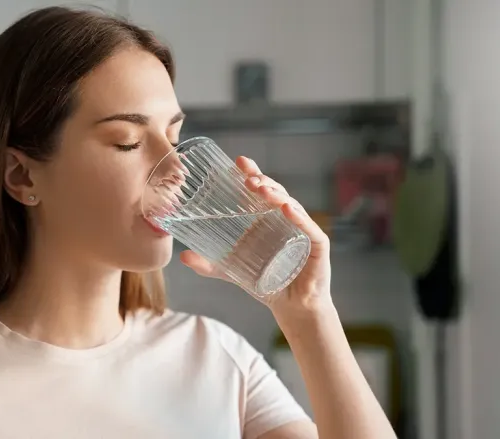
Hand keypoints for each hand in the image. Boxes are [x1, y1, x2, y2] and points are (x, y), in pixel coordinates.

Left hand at [179, 156, 332, 316]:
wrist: (292, 306)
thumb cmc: (267, 282)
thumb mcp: (232, 271)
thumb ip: (208, 264)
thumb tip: (183, 256)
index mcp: (267, 219)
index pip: (261, 190)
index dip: (252, 174)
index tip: (238, 162)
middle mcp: (286, 219)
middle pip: (276, 192)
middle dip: (262, 181)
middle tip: (247, 178)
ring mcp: (303, 230)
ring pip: (291, 205)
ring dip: (277, 195)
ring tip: (262, 189)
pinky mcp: (317, 246)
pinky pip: (308, 228)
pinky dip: (299, 217)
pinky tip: (287, 209)